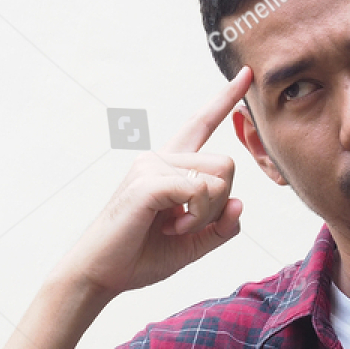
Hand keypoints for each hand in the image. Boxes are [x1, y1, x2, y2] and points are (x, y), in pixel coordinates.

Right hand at [54, 66, 252, 297]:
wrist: (102, 274)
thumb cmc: (142, 255)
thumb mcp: (194, 244)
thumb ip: (221, 227)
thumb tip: (240, 203)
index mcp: (171, 165)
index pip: (202, 123)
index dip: (226, 100)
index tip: (247, 74)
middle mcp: (160, 157)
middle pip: (226, 164)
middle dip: (219, 203)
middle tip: (187, 226)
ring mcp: (151, 166)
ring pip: (217, 178)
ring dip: (206, 214)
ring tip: (174, 228)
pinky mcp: (147, 182)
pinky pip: (198, 191)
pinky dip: (195, 217)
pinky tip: (171, 229)